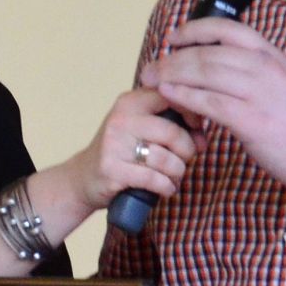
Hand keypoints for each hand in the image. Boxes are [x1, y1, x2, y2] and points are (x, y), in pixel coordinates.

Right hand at [62, 87, 197, 211]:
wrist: (83, 178)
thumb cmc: (122, 153)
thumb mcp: (140, 128)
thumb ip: (168, 123)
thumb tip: (202, 136)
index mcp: (130, 102)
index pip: (171, 97)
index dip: (192, 114)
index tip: (197, 130)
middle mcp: (121, 119)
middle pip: (172, 133)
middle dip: (187, 151)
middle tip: (185, 160)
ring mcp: (114, 144)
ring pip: (165, 159)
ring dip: (177, 173)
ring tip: (173, 177)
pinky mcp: (112, 169)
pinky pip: (154, 179)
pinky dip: (166, 187)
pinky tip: (166, 189)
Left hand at [141, 19, 285, 190]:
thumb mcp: (285, 84)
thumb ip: (257, 73)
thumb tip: (223, 70)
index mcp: (272, 56)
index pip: (227, 29)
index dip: (194, 30)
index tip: (174, 37)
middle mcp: (264, 67)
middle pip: (206, 52)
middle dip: (172, 58)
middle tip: (151, 67)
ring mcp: (257, 92)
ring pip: (203, 73)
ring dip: (171, 76)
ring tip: (151, 81)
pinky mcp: (250, 119)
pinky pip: (208, 102)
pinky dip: (184, 97)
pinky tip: (169, 97)